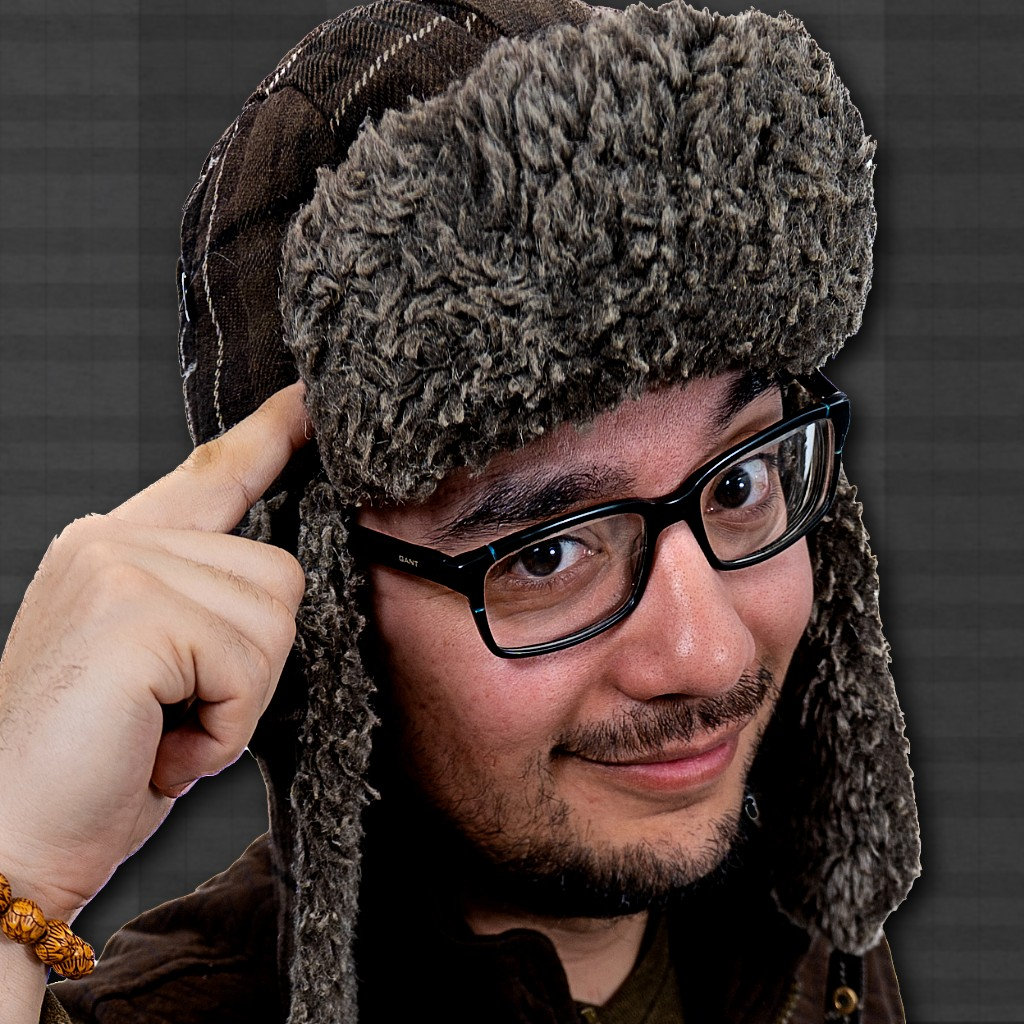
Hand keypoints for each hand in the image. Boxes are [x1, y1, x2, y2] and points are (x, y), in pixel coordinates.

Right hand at [0, 382, 309, 922]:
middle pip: (279, 572)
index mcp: (115, 545)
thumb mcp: (157, 667)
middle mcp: (112, 539)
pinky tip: (162, 752)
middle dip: (253, 663)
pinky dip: (225, 730)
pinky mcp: (136, 614)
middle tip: (177, 715)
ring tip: (164, 730)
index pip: (214, 472)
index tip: (311, 402)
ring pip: (276, 618)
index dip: (271, 436)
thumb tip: (280, 571)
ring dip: (240, 700)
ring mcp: (119, 568)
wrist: (8, 849)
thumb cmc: (94, 765)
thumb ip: (203, 601)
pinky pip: (250, 665)